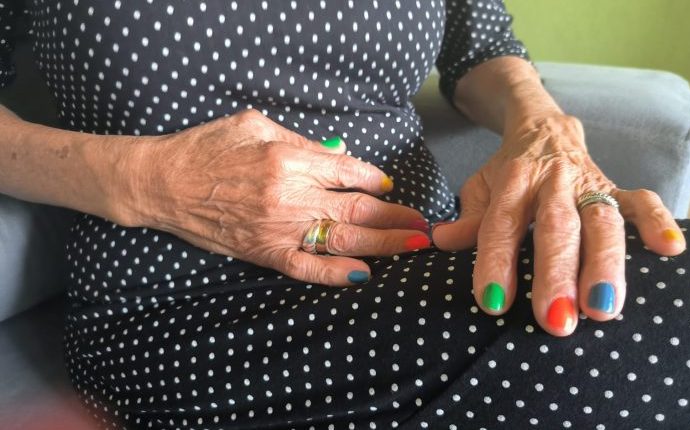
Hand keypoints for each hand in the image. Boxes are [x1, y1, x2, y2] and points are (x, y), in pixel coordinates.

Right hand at [116, 109, 429, 285]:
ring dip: (383, 245)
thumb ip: (301, 141)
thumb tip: (341, 156)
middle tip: (425, 225)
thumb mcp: (254, 125)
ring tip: (413, 247)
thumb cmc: (207, 147)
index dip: (376, 179)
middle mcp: (289, 196)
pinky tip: (363, 277)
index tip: (390, 186)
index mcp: (289, 160)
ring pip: (342, 240)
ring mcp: (277, 228)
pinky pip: (306, 268)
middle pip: (357, 210)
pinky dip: (335, 275)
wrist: (163, 183)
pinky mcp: (263, 252)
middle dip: (397, 218)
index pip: (350, 172)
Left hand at [432, 114, 685, 335]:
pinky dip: (657, 221)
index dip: (495, 262)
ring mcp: (588, 184)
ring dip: (604, 264)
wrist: (544, 128)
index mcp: (513, 181)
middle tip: (555, 319)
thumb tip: (441, 241)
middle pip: (556, 227)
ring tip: (603, 309)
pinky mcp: (616, 187)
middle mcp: (553, 182)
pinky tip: (669, 249)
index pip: (501, 224)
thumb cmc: (508, 170)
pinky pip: (641, 200)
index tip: (492, 303)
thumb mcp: (480, 187)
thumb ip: (468, 217)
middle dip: (556, 274)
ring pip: (601, 221)